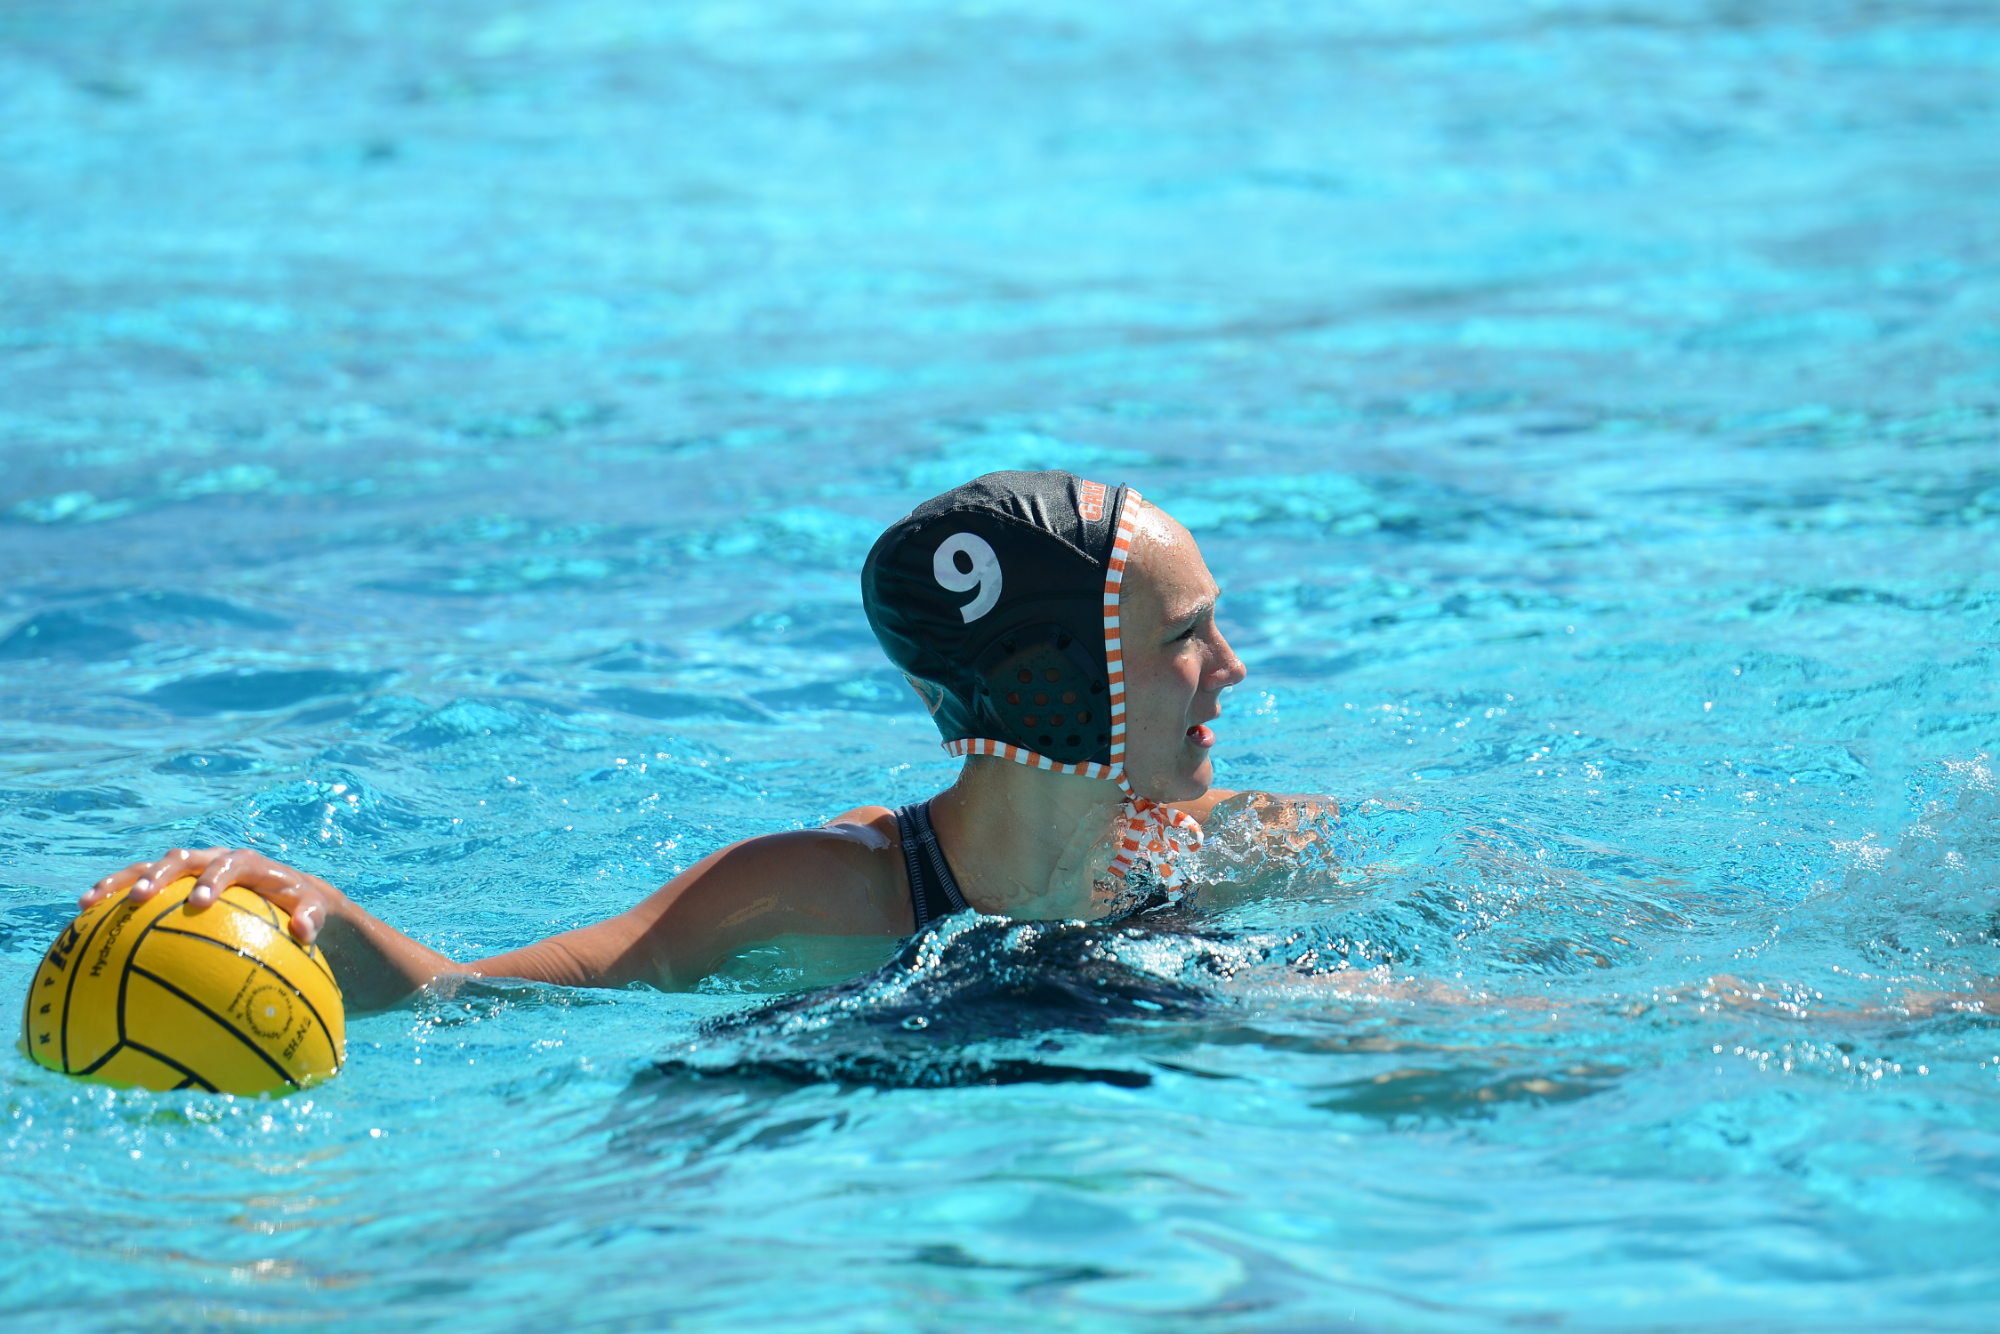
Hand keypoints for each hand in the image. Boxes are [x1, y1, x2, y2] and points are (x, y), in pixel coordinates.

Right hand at [83, 847, 337, 945]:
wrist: (290, 893)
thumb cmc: (302, 904)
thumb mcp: (316, 909)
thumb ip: (313, 916)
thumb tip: (304, 930)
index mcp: (249, 863)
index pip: (230, 864)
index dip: (214, 879)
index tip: (201, 902)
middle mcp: (214, 859)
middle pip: (182, 858)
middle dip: (160, 875)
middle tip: (141, 898)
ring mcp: (191, 870)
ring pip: (151, 867)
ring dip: (122, 881)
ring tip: (90, 902)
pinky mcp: (174, 884)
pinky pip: (139, 886)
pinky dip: (114, 898)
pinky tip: (84, 920)